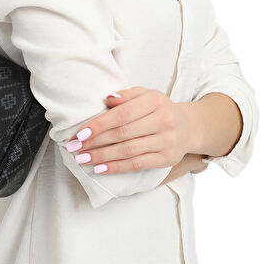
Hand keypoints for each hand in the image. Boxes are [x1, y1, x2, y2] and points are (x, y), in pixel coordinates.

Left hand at [65, 86, 194, 174]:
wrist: (188, 126)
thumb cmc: (158, 109)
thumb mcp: (145, 94)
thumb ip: (126, 95)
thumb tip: (108, 99)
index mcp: (155, 101)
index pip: (122, 114)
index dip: (100, 124)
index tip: (80, 133)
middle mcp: (163, 120)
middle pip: (123, 133)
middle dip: (96, 142)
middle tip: (75, 147)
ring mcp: (167, 141)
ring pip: (128, 151)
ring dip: (102, 156)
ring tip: (83, 159)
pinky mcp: (167, 159)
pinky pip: (138, 164)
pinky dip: (117, 167)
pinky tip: (100, 168)